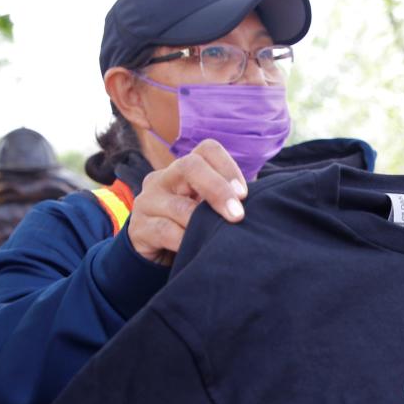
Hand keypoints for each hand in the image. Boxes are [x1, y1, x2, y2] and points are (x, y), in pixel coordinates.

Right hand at [128, 139, 248, 265]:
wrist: (154, 254)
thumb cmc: (190, 226)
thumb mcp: (207, 208)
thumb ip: (229, 200)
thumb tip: (264, 201)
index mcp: (184, 169)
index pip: (207, 150)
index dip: (228, 167)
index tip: (245, 194)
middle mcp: (163, 178)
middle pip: (189, 166)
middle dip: (218, 189)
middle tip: (237, 214)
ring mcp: (148, 201)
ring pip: (178, 205)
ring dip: (203, 222)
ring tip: (219, 237)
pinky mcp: (139, 227)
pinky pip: (165, 231)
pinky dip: (185, 241)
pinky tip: (197, 249)